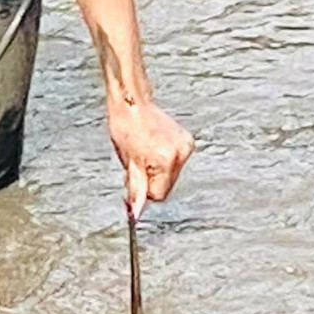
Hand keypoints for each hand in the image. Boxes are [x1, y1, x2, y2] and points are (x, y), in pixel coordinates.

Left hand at [107, 95, 193, 218]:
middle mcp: (180, 153)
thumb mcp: (127, 162)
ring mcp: (186, 146)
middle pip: (167, 186)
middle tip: (138, 164)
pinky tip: (155, 148)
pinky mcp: (187, 140)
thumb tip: (137, 211)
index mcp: (166, 160)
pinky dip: (165, 160)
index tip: (134, 180)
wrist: (132, 103)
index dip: (144, 190)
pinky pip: (176, 162)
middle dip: (151, 180)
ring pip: (172, 175)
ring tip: (145, 153)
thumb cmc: (125, 126)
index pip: (159, 194)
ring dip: (159, 170)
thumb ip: (135, 188)